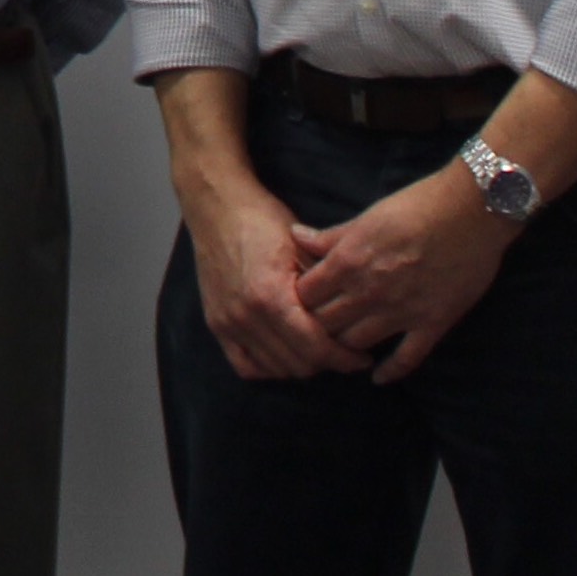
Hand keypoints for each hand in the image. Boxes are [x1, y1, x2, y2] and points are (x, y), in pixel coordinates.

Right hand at [179, 171, 372, 380]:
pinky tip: (284, 354)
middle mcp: (245, 317)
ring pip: (273, 368)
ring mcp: (227, 323)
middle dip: (326, 363)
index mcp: (270, 297)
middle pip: (297, 364)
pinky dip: (267, 367)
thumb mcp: (303, 248)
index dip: (344, 359)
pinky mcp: (215, 324)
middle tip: (343, 353)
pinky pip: (244, 365)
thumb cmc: (263, 220)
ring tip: (317, 351)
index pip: (314, 348)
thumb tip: (353, 319)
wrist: (217, 206)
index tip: (361, 357)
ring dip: (299, 365)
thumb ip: (324, 289)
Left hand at [290, 167, 524, 381]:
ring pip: (354, 345)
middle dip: (313, 328)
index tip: (300, 303)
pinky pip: (406, 359)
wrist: (474, 209)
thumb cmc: (418, 205)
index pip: (303, 296)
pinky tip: (379, 377)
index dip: (296, 301)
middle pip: (322, 325)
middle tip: (314, 331)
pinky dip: (390, 372)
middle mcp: (368, 291)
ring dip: (345, 349)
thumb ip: (331, 236)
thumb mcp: (367, 216)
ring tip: (342, 349)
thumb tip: (296, 236)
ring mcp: (401, 311)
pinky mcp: (432, 322)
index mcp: (348, 261)